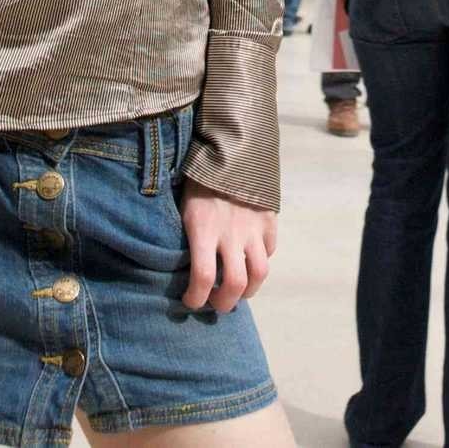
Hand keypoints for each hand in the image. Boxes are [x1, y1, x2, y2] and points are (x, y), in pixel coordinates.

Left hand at [180, 186, 277, 312]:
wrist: (229, 144)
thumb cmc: (197, 177)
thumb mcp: (183, 206)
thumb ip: (188, 236)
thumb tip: (179, 265)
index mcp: (203, 229)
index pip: (202, 278)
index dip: (195, 298)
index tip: (190, 301)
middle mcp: (231, 232)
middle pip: (235, 284)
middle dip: (225, 303)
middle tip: (217, 303)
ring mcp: (253, 226)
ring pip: (259, 273)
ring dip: (249, 289)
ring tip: (239, 290)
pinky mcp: (269, 217)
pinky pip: (269, 248)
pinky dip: (261, 258)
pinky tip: (250, 257)